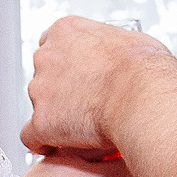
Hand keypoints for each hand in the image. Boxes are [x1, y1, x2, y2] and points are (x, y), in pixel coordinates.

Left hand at [23, 15, 173, 156]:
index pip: (51, 44)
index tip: (75, 75)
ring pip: (39, 106)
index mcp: (65, 31)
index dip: (65, 64)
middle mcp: (46, 56)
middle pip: (43, 75)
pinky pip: (31, 136)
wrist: (143, 98)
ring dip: (55, 115)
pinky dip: (42, 142)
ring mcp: (40, 89)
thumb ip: (112, 48)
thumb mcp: (130, 41)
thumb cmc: (144, 71)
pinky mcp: (42, 122)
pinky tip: (55, 145)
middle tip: (83, 103)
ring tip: (80, 126)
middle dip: (60, 90)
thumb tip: (123, 58)